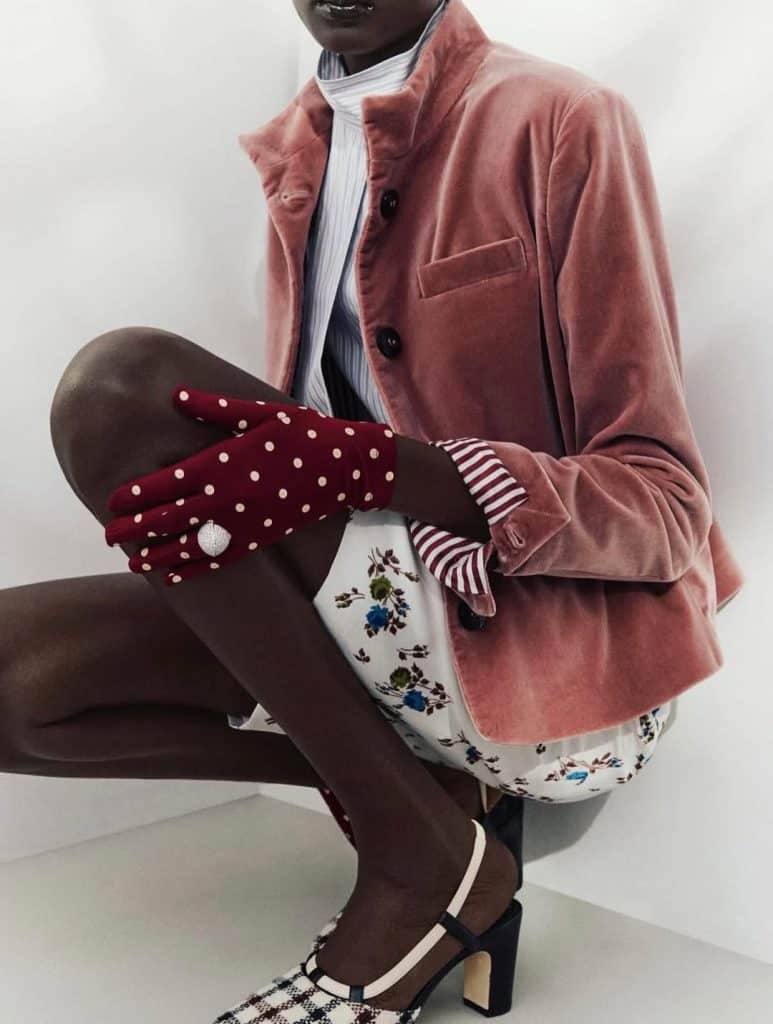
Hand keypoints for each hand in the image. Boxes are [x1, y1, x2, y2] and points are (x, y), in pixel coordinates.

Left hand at [104, 385, 397, 583]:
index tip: (112, 501)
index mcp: (222, 462)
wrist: (346, 467)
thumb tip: (176, 396)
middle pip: (169, 518)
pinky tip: (171, 577)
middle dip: (135, 528)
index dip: (136, 494)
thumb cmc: (302, 433)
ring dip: (157, 555)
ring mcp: (243, 522)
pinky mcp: (259, 538)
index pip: (166, 482)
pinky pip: (219, 559)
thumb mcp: (259, 413)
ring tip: (132, 561)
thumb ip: (215, 409)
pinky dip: (193, 569)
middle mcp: (228, 496)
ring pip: (189, 545)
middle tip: (108, 535)